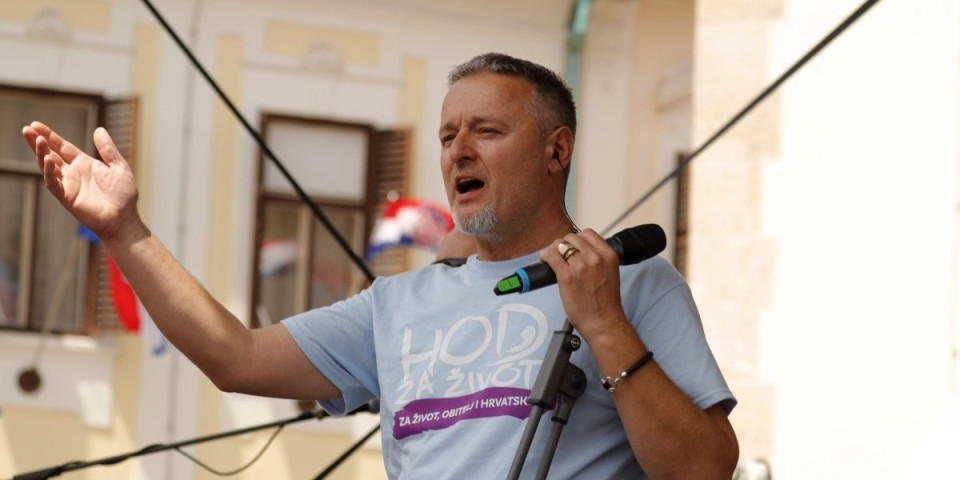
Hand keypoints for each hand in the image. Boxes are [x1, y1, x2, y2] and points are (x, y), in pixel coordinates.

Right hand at [22, 121, 140, 242]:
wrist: (124, 219)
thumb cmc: (123, 195)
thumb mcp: (118, 167)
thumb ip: (108, 149)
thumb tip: (99, 129)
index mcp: (84, 164)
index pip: (63, 147)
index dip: (50, 136)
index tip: (36, 124)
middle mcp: (74, 173)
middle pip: (50, 154)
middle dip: (38, 142)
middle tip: (27, 129)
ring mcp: (69, 185)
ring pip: (48, 167)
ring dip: (41, 153)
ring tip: (37, 139)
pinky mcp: (67, 198)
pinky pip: (54, 183)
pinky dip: (49, 172)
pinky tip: (47, 159)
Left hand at [538, 229, 626, 338]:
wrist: (603, 323)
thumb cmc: (605, 303)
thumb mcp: (609, 273)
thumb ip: (598, 259)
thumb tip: (579, 250)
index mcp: (608, 255)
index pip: (588, 233)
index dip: (577, 239)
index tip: (572, 246)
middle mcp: (596, 258)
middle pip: (572, 238)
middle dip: (564, 244)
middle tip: (559, 253)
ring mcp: (581, 267)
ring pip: (561, 245)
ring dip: (553, 249)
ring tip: (551, 258)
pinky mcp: (567, 277)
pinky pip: (552, 256)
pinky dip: (545, 256)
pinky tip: (544, 260)